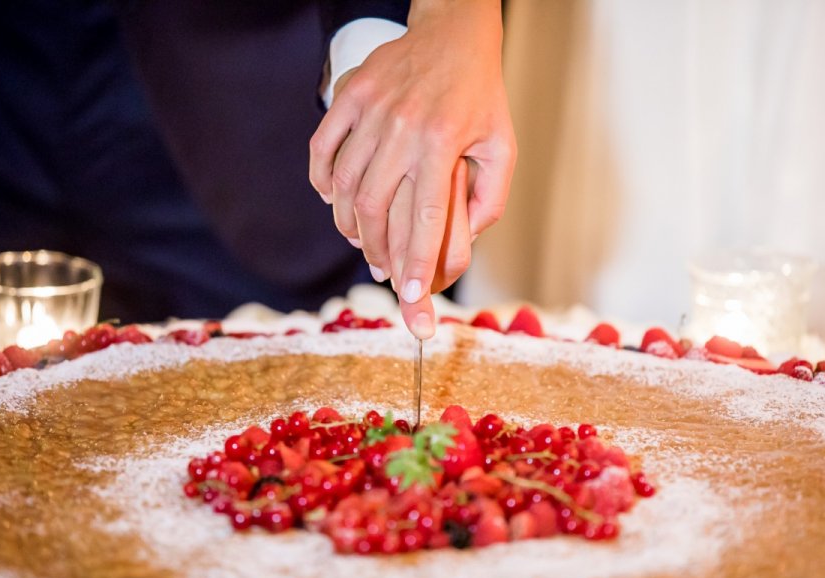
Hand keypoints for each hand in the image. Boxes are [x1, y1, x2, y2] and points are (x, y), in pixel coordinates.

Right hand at [309, 0, 515, 337]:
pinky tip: (334, 201)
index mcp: (444, 142)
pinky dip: (323, 183)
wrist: (453, 34)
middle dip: (376, 251)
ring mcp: (371, 110)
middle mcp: (404, 128)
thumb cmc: (481, 97)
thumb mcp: (503, 146)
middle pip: (376, 209)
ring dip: (349, 225)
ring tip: (360, 242)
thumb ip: (490, 197)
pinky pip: (322, 150)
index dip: (417, 261)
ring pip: (345, 186)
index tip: (411, 296)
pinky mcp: (350, 96)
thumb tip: (466, 242)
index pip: (426, 216)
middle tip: (381, 271)